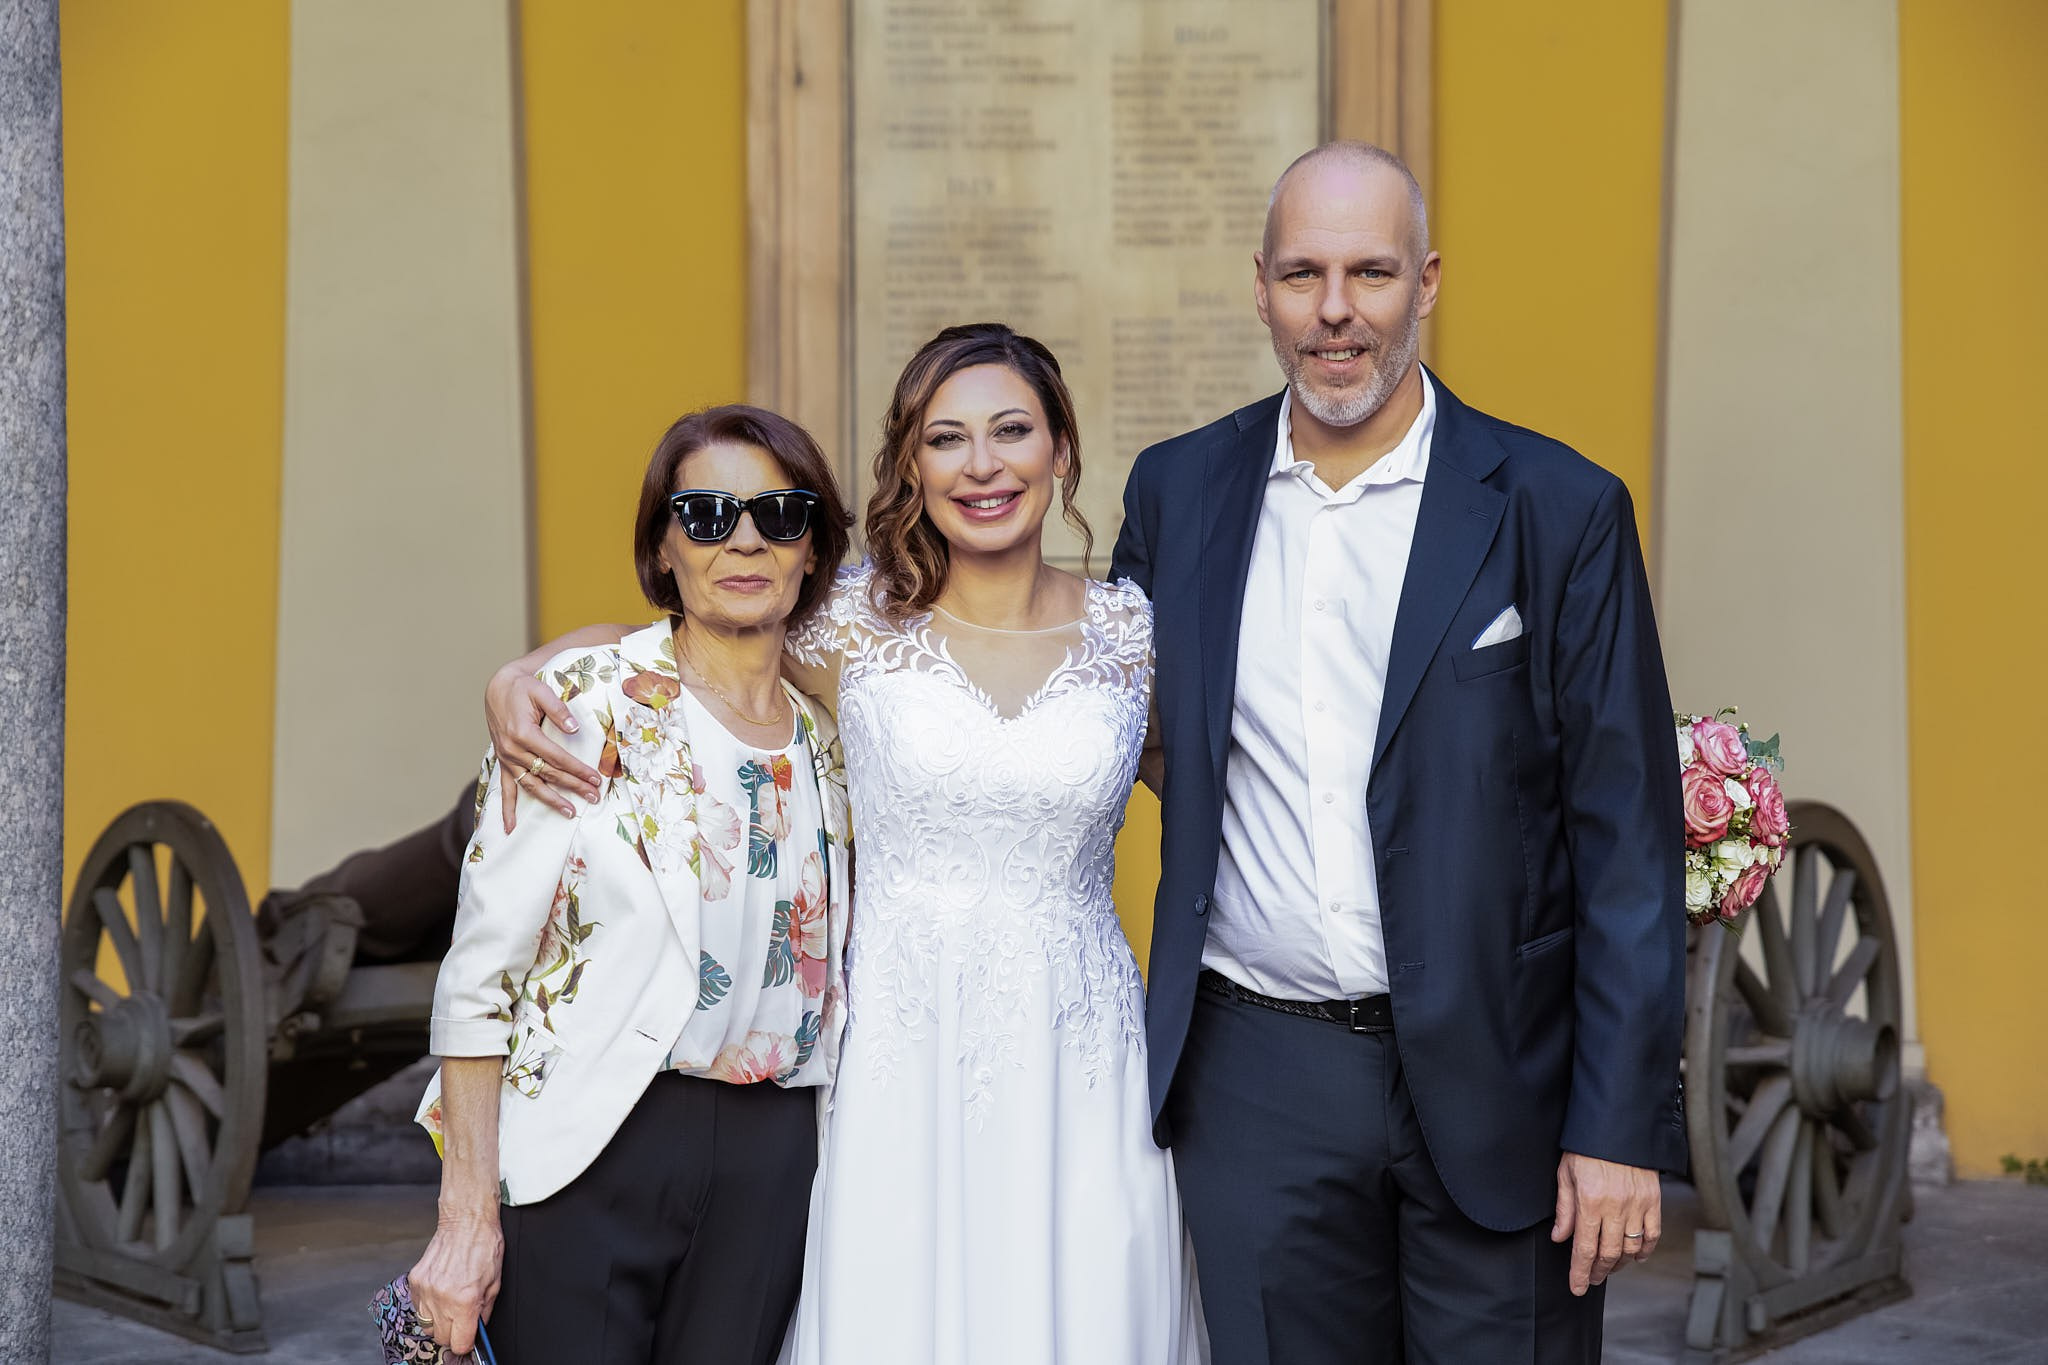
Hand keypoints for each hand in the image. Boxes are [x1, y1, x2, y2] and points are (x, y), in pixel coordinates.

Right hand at [407, 1207, 502, 1354]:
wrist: (466, 1220)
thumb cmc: (485, 1246)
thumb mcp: (495, 1283)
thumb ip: (484, 1312)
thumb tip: (477, 1330)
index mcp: (465, 1300)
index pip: (459, 1343)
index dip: (466, 1343)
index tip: (469, 1337)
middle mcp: (442, 1298)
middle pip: (441, 1337)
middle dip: (453, 1332)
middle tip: (462, 1318)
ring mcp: (425, 1289)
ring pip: (426, 1325)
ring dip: (439, 1320)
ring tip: (451, 1303)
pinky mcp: (415, 1281)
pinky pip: (418, 1307)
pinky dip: (428, 1305)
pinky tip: (441, 1291)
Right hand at [486, 662, 598, 830]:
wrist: (498, 688)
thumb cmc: (523, 688)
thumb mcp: (541, 691)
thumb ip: (558, 710)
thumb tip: (574, 729)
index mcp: (523, 733)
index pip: (557, 757)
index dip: (577, 769)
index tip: (595, 778)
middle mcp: (513, 750)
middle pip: (548, 774)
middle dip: (573, 786)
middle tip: (594, 797)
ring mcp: (506, 758)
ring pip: (531, 785)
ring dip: (550, 800)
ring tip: (570, 812)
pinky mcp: (503, 762)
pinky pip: (505, 789)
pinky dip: (507, 810)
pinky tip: (510, 828)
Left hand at [1551, 1151, 1660, 1294]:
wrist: (1618, 1125)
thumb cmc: (1587, 1147)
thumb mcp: (1566, 1174)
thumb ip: (1564, 1209)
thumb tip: (1559, 1237)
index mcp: (1590, 1202)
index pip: (1584, 1248)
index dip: (1580, 1272)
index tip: (1577, 1287)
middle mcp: (1616, 1207)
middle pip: (1609, 1253)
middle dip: (1598, 1271)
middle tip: (1591, 1278)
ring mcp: (1638, 1205)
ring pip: (1631, 1248)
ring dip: (1620, 1263)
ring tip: (1609, 1267)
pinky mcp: (1654, 1200)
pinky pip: (1652, 1233)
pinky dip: (1646, 1249)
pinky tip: (1637, 1256)